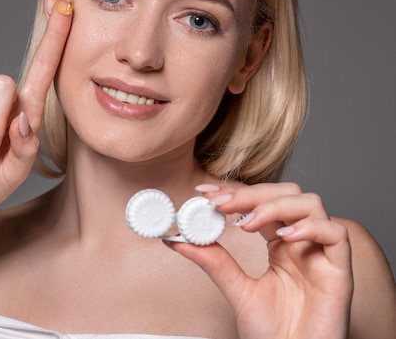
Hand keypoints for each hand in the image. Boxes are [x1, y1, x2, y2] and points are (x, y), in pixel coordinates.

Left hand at [167, 183, 352, 338]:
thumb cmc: (273, 334)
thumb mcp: (237, 290)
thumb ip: (213, 261)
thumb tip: (177, 238)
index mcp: (280, 245)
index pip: (261, 204)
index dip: (236, 193)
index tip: (206, 193)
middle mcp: (302, 243)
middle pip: (287, 195)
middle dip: (252, 194)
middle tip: (220, 204)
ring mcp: (321, 255)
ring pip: (310, 204)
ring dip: (275, 205)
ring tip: (247, 223)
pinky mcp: (340, 272)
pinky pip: (335, 234)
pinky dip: (310, 227)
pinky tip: (284, 236)